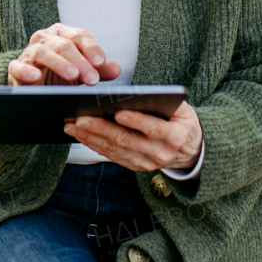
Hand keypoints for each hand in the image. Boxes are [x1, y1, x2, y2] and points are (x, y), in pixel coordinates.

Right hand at [8, 23, 122, 85]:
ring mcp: (29, 51)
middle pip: (64, 45)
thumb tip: (117, 69)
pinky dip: (26, 70)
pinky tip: (36, 77)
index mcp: (63, 34)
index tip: (101, 63)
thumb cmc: (60, 74)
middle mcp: (46, 38)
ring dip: (59, 64)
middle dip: (80, 62)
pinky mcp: (16, 67)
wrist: (35, 86)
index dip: (91, 48)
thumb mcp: (82, 72)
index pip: (79, 36)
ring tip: (72, 76)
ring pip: (43, 52)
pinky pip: (18, 66)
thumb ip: (99, 70)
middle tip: (93, 79)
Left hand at [64, 102, 201, 171]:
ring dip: (91, 138)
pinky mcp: (134, 166)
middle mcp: (158, 153)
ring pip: (114, 150)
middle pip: (127, 141)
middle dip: (101, 129)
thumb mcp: (183, 110)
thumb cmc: (182, 123)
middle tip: (81, 118)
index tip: (118, 113)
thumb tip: (139, 94)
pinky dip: (94, 145)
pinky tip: (80, 135)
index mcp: (174, 137)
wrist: (189, 151)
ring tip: (72, 125)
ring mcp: (145, 162)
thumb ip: (166, 102)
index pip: (154, 129)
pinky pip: (111, 156)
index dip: (136, 121)